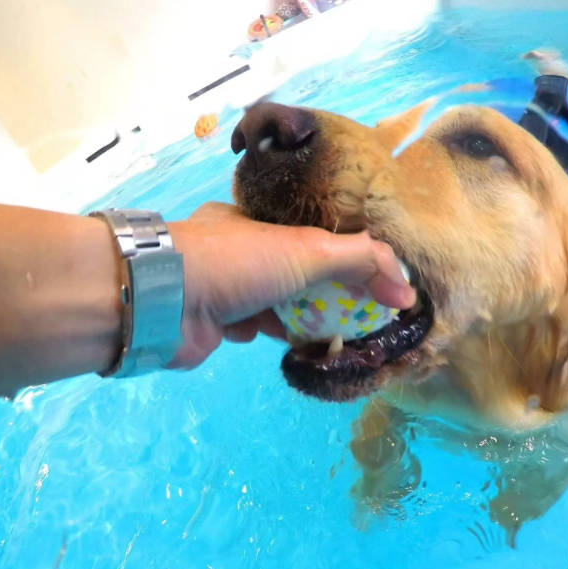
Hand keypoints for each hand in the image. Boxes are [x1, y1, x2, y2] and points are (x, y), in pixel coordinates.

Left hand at [167, 202, 415, 368]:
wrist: (162, 301)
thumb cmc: (237, 264)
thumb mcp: (308, 251)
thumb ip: (360, 262)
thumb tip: (405, 291)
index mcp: (257, 222)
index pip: (313, 238)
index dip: (347, 260)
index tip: (374, 287)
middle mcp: (238, 251)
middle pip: (295, 272)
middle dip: (326, 294)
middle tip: (358, 317)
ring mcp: (222, 288)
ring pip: (273, 303)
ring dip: (300, 319)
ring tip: (332, 335)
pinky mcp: (210, 324)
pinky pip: (249, 328)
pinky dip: (268, 335)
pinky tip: (284, 345)